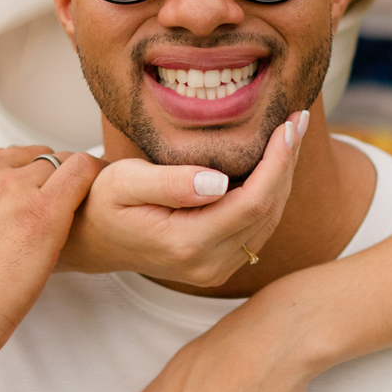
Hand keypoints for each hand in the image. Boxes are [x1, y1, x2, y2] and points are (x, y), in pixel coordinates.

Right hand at [0, 147, 100, 362]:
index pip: (0, 157)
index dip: (17, 181)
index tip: (23, 206)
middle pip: (33, 157)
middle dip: (45, 182)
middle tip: (50, 216)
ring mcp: (13, 187)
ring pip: (60, 164)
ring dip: (69, 187)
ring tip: (74, 217)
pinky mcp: (45, 210)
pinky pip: (83, 170)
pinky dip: (94, 178)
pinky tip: (96, 201)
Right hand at [59, 113, 307, 285]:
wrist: (93, 237)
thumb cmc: (105, 200)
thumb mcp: (125, 181)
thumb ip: (170, 182)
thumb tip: (219, 182)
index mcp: (187, 244)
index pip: (253, 202)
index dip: (278, 163)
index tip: (288, 124)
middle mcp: (207, 265)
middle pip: (268, 212)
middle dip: (287, 164)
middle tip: (298, 120)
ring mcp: (215, 270)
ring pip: (268, 221)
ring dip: (283, 177)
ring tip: (291, 134)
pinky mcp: (219, 265)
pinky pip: (258, 228)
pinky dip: (271, 193)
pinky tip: (274, 163)